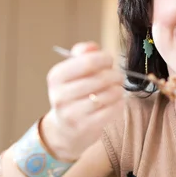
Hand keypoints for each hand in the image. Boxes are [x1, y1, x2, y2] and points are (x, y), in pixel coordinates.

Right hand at [40, 42, 124, 160]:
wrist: (66, 129)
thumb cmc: (75, 93)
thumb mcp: (73, 72)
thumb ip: (83, 54)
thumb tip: (92, 47)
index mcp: (56, 77)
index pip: (87, 62)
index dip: (104, 59)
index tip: (109, 61)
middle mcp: (60, 95)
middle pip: (100, 79)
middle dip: (115, 75)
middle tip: (119, 76)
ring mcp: (72, 113)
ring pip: (107, 95)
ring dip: (118, 90)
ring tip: (118, 89)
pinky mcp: (86, 127)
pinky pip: (112, 110)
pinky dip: (119, 103)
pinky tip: (117, 101)